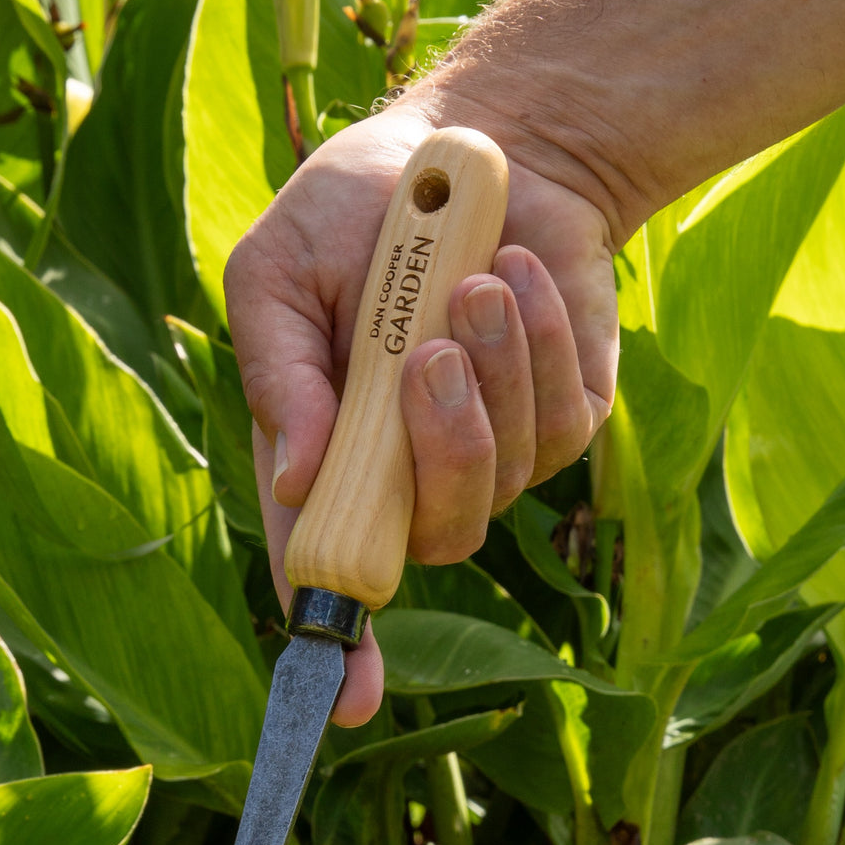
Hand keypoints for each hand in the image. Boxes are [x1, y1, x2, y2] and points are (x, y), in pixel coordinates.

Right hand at [224, 97, 619, 725]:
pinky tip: (520, 274)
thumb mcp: (280, 271)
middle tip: (430, 348)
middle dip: (442, 447)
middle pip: (436, 533)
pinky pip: (565, 423)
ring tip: (478, 277)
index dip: (338, 647)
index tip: (347, 699)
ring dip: (495, 367)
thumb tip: (298, 480)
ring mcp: (494, 452)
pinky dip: (543, 340)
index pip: (329, 574)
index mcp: (330, 457)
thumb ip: (279, 372)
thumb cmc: (360, 210)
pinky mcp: (566, 416)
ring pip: (507, 475)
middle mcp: (409, 475)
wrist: (480, 145)